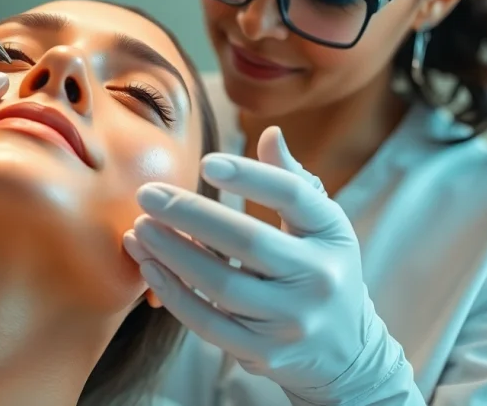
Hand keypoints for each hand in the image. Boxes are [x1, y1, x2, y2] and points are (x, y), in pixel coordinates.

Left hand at [124, 127, 399, 400]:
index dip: (249, 176)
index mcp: (332, 235)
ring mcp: (290, 320)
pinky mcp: (263, 353)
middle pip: (247, 242)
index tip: (206, 162)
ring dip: (171, 253)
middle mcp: (317, 279)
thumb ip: (293, 180)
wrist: (346, 352)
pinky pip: (207, 322)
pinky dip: (173, 293)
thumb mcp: (322, 225)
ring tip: (140, 228)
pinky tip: (148, 266)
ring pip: (220, 285)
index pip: (292, 196)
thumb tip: (269, 134)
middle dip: (190, 215)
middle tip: (147, 194)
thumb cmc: (321, 269)